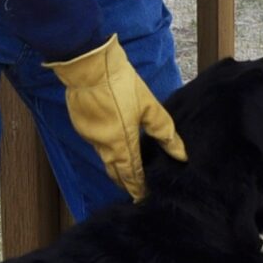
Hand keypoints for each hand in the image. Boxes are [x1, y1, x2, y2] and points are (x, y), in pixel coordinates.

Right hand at [44, 36, 184, 199]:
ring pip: (104, 158)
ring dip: (115, 165)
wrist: (89, 66)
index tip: (143, 197)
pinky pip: (95, 144)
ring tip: (127, 170)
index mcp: (122, 143)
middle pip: (115, 171)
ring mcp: (89, 136)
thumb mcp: (150, 106)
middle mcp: (103, 145)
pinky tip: (113, 142)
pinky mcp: (81, 125)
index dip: (137, 188)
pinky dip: (105, 148)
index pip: (131, 174)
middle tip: (135, 189)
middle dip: (125, 182)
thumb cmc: (121, 84)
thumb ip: (165, 133)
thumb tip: (181, 154)